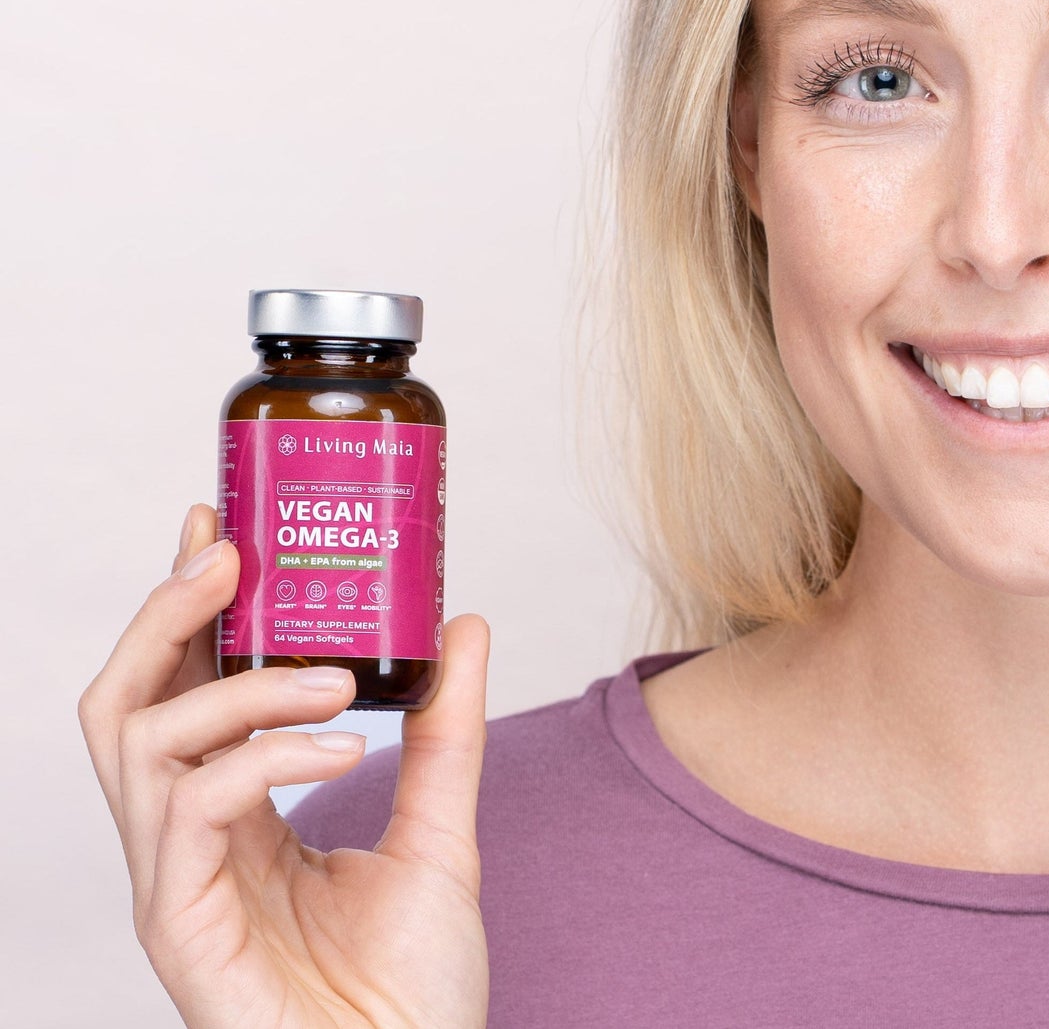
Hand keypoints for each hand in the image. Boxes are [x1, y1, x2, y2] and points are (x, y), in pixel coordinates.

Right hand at [79, 504, 489, 1028]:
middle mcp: (188, 839)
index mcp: (232, 812)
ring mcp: (176, 884)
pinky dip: (266, 756)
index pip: (180, 690)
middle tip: (230, 553)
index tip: (221, 527)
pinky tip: (343, 746)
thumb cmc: (411, 983)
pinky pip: (196, 812)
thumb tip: (463, 625)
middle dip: (166, 613)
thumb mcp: (440, 828)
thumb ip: (446, 730)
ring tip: (339, 678)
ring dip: (242, 684)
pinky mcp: (183, 928)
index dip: (186, 607)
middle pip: (122, 702)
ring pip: (143, 744)